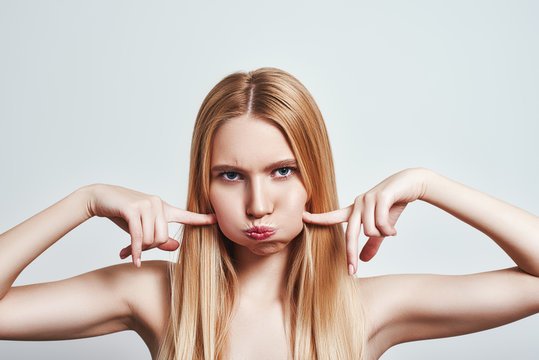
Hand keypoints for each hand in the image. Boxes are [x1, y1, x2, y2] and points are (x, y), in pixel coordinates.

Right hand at [86, 184, 215, 266]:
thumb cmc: (123, 214)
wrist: (100, 197)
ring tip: (128, 247)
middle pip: (163, 238)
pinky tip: (130, 259)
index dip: (202, 219)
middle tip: (136, 249)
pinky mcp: (133, 209)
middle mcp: (158, 204)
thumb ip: (159, 237)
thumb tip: (177, 245)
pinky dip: (134, 251)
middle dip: (149, 248)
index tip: (216, 219)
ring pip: (150, 239)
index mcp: (164, 208)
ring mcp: (146, 205)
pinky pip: (138, 237)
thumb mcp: (143, 227)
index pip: (186, 215)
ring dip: (138, 248)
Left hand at [303, 168, 428, 274]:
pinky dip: (389, 231)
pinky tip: (395, 230)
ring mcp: (368, 199)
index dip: (318, 218)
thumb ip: (372, 243)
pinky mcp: (381, 197)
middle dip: (350, 254)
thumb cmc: (394, 204)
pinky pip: (380, 223)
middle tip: (351, 271)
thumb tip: (364, 260)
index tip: (303, 217)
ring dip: (382, 235)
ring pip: (369, 230)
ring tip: (391, 231)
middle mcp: (358, 203)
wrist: (411, 184)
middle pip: (350, 233)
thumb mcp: (382, 226)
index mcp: (355, 209)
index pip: (334, 216)